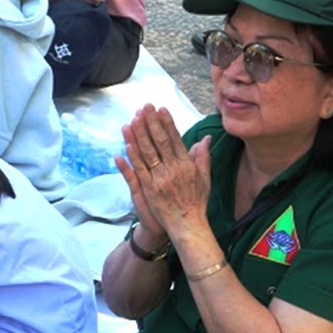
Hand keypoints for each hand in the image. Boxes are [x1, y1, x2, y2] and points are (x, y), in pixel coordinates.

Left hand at [118, 105, 212, 244]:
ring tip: (133, 119)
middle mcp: (173, 170)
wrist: (188, 225)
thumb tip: (206, 138)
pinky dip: (133, 158)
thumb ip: (203, 157)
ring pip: (147, 153)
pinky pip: (139, 171)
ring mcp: (159, 179)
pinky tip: (127, 145)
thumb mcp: (204, 178)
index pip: (174, 139)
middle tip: (145, 106)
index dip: (166, 123)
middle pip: (159, 142)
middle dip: (152, 122)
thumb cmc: (196, 202)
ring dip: (139, 135)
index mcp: (186, 165)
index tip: (160, 109)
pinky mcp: (149, 190)